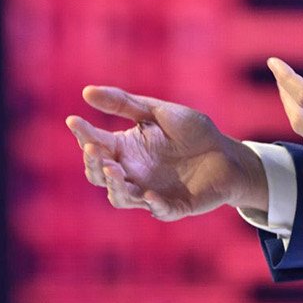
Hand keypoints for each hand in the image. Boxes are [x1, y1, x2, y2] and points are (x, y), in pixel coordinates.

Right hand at [67, 86, 266, 220]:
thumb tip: (86, 91)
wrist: (228, 153)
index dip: (83, 134)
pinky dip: (154, 205)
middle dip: (93, 164)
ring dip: (114, 186)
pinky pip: (160, 211)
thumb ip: (124, 104)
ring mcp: (150, 192)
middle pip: (100, 176)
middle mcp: (132, 173)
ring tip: (113, 170)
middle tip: (92, 149)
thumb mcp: (157, 112)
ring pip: (121, 197)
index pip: (95, 144)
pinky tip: (150, 195)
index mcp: (125, 149)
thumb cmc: (192, 131)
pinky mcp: (174, 206)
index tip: (74, 120)